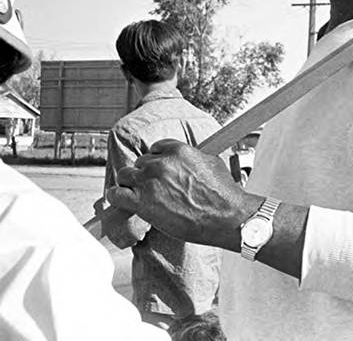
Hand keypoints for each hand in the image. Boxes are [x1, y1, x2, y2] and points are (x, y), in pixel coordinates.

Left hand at [105, 139, 260, 250]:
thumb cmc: (222, 193)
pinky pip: (115, 194)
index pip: (155, 148)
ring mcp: (149, 183)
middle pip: (140, 163)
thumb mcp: (210, 163)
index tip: (158, 170)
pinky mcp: (141, 203)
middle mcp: (160, 163)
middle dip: (145, 174)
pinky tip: (120, 199)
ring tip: (137, 193)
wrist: (225, 216)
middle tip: (153, 186)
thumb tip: (183, 161)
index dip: (156, 160)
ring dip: (130, 183)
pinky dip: (115, 196)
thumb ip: (190, 158)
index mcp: (178, 150)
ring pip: (124, 175)